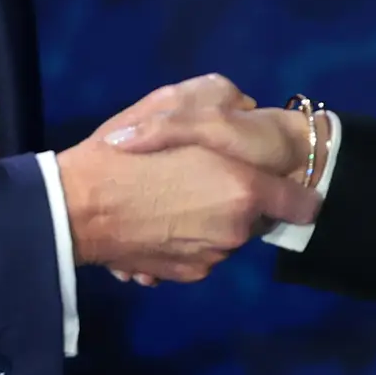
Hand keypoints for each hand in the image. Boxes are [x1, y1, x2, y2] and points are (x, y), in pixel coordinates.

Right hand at [58, 82, 319, 284]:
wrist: (73, 209)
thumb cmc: (123, 153)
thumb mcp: (170, 103)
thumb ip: (221, 99)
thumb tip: (247, 104)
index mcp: (243, 190)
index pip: (302, 204)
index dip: (292, 191)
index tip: (275, 181)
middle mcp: (235, 232)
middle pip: (256, 217)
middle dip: (238, 199)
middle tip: (198, 179)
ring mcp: (211, 259)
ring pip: (226, 236)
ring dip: (211, 220)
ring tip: (170, 199)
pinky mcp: (185, 275)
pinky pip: (200, 254)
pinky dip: (187, 239)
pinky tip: (156, 221)